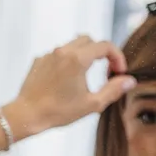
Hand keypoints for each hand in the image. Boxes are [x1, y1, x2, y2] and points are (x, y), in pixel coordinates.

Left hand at [0, 36, 132, 141]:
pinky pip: (58, 54)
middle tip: (106, 70)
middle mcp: (63, 51)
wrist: (27, 115)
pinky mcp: (38, 61)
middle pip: (89, 40)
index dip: (117, 57)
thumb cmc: (58, 111)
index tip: (119, 72)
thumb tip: (129, 80)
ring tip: (87, 75)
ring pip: (72, 45)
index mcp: (77, 59)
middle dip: (101, 52)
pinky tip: (67, 79)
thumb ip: (113, 90)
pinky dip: (67, 61)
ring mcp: (48, 54)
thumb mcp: (92, 104)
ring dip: (84, 55)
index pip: (105, 45)